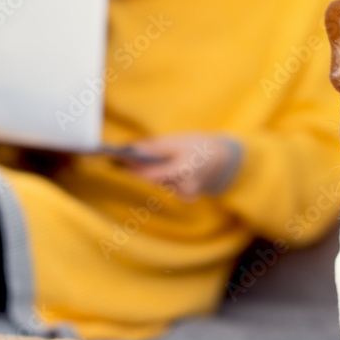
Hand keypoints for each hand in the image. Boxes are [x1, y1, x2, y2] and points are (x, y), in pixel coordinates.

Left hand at [119, 133, 239, 199]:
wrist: (221, 157)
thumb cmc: (197, 145)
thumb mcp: (176, 141)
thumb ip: (153, 147)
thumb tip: (130, 150)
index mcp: (185, 171)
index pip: (152, 175)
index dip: (134, 170)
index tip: (118, 162)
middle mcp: (186, 188)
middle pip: (154, 181)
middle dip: (138, 170)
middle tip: (119, 160)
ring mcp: (186, 195)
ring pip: (159, 184)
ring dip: (147, 174)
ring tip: (129, 163)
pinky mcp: (186, 197)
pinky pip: (166, 186)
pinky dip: (158, 178)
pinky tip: (149, 170)